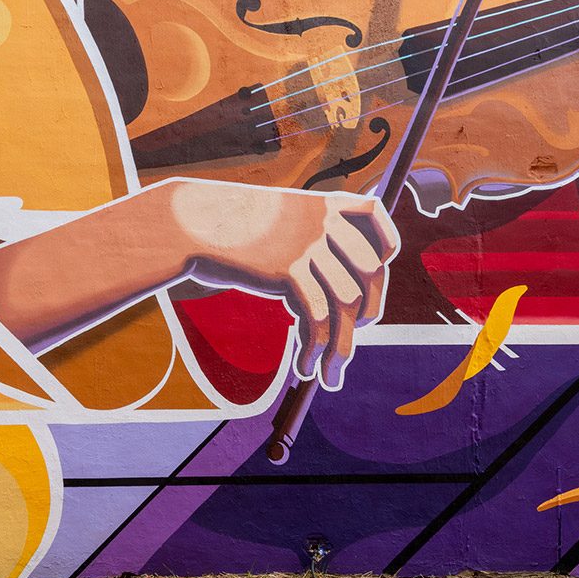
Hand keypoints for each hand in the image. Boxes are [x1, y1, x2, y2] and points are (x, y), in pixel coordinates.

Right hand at [164, 179, 398, 389]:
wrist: (193, 223)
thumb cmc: (236, 231)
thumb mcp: (283, 225)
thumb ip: (314, 249)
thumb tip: (343, 301)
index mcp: (326, 203)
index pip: (377, 216)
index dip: (385, 249)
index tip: (375, 279)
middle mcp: (324, 220)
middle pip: (369, 271)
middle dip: (368, 313)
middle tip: (352, 338)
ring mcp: (308, 244)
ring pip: (346, 303)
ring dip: (342, 347)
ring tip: (330, 374)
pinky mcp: (288, 270)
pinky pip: (317, 317)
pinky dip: (315, 348)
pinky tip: (305, 366)